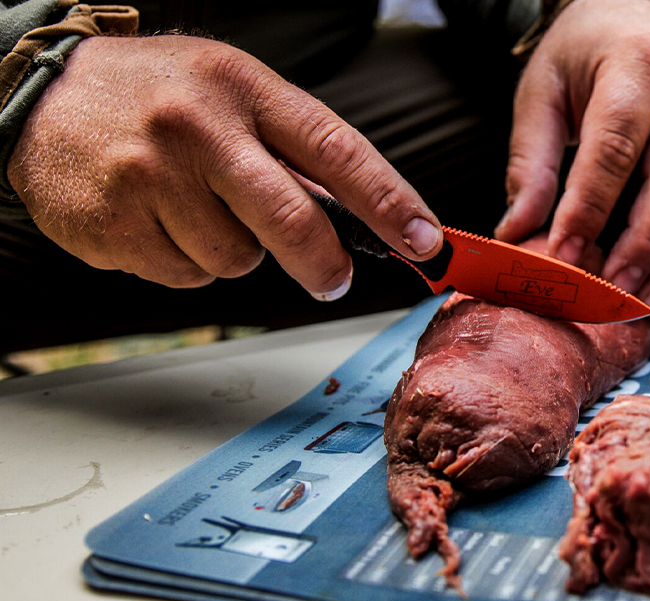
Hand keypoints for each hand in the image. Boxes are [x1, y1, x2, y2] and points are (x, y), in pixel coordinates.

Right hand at [8, 35, 441, 299]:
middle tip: (332, 278)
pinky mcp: (113, 226)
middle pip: (293, 223)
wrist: (40, 95)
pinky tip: (160, 222)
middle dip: (324, 264)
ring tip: (197, 209)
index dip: (389, 203)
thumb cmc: (155, 95)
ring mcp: (150, 179)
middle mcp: (198, 130)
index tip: (426, 241)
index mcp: (243, 89)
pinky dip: (185, 264)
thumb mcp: (230, 90)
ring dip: (234, 253)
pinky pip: (186, 279)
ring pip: (236, 261)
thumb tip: (363, 217)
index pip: (337, 151)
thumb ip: (291, 148)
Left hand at [496, 0, 649, 312]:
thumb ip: (530, 161)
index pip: (615, 148)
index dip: (590, 209)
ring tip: (644, 303)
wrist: (635, 11)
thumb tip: (518, 233)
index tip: (567, 257)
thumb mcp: (541, 90)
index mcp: (638, 65)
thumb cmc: (584, 52)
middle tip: (613, 292)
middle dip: (643, 246)